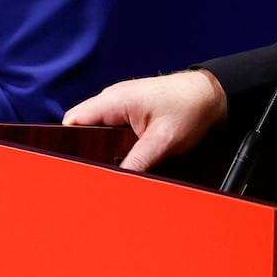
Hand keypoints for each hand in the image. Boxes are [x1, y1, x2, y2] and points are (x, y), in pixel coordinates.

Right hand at [61, 70, 227, 171]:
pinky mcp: (130, 111)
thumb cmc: (189, 107)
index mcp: (115, 100)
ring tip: (101, 170)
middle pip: (82, 126)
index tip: (70, 166)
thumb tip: (118, 181)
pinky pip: (110, 128)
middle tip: (88, 175)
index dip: (66, 143)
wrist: (210, 94)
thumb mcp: (163, 140)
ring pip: (96, 128)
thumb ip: (139, 161)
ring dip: (98, 147)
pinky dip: (111, 142)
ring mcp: (120, 104)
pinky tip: (118, 159)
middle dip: (82, 149)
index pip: (75, 120)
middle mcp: (113, 99)